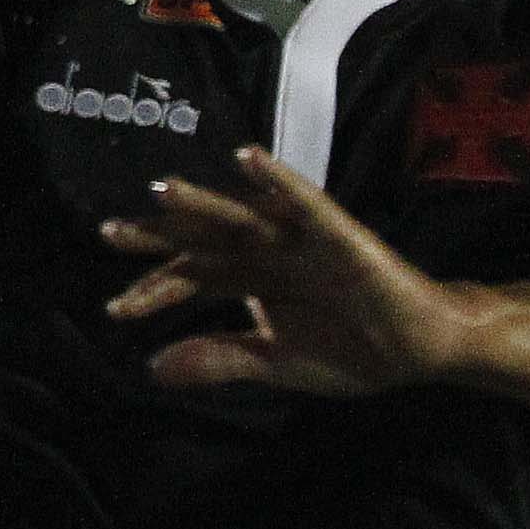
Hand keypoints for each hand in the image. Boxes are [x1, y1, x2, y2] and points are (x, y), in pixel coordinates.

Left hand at [99, 146, 473, 396]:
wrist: (420, 350)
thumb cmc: (354, 349)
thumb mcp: (275, 361)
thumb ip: (219, 359)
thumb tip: (153, 369)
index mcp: (253, 278)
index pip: (192, 275)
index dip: (153, 289)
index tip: (115, 310)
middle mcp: (270, 251)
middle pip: (204, 238)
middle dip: (159, 234)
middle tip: (109, 232)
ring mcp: (302, 240)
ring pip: (244, 215)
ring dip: (203, 201)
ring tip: (161, 189)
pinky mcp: (340, 236)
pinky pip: (305, 202)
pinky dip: (277, 180)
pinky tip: (247, 159)